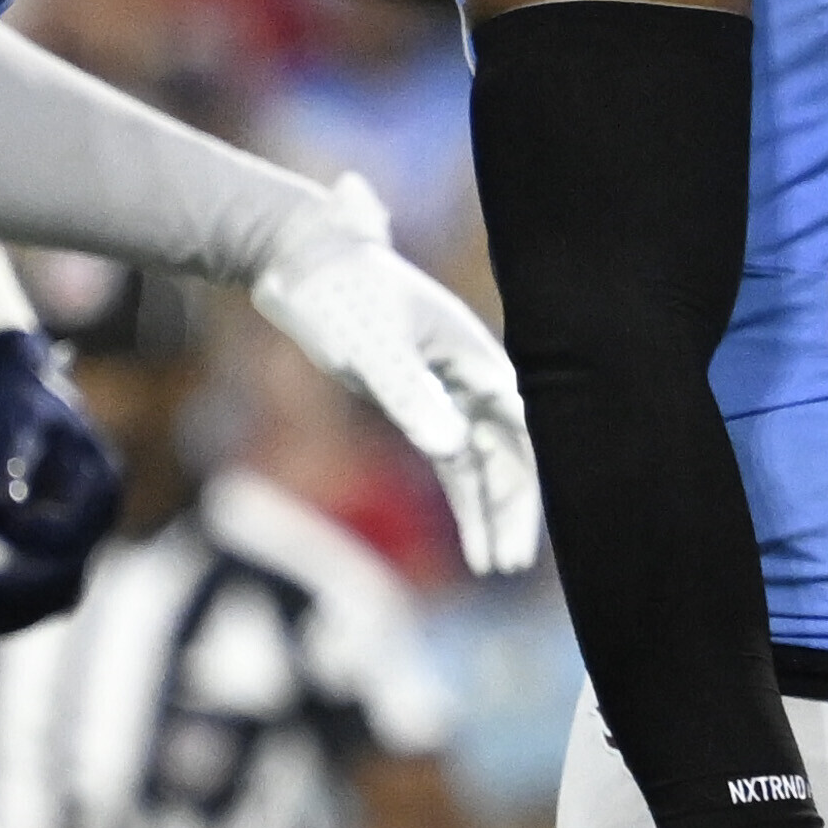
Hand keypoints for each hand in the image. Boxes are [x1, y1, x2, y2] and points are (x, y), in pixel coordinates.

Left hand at [0, 325, 124, 633]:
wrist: (19, 395)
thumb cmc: (16, 398)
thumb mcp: (13, 414)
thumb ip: (9, 452)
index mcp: (102, 483)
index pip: (67, 536)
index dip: (17, 537)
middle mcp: (99, 519)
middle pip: (63, 577)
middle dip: (4, 592)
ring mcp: (83, 539)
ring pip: (52, 597)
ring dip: (2, 612)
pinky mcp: (59, 553)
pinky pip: (38, 598)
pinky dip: (4, 613)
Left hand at [252, 183, 542, 573]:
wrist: (304, 263)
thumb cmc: (341, 296)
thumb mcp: (373, 348)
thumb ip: (412, 397)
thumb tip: (454, 449)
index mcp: (475, 357)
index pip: (518, 432)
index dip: (522, 485)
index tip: (515, 533)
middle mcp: (471, 376)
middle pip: (507, 454)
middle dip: (510, 509)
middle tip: (508, 563)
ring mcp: (448, 391)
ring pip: (480, 461)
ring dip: (487, 510)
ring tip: (493, 563)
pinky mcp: (419, 402)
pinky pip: (452, 457)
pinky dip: (461, 493)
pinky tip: (470, 535)